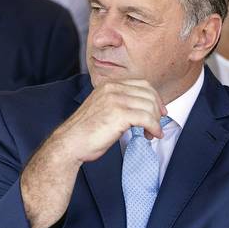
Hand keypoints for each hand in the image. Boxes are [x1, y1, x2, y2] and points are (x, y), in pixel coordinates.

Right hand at [51, 79, 166, 163]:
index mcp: (109, 85)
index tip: (159, 111)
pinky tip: (152, 135)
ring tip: (152, 133)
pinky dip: (154, 128)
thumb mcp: (104, 109)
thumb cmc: (86, 132)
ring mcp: (115, 100)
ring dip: (156, 122)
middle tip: (158, 124)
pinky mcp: (119, 114)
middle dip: (158, 110)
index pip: (142, 84)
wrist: (69, 143)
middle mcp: (112, 89)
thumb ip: (120, 104)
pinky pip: (147, 118)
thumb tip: (143, 109)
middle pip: (148, 94)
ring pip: (149, 106)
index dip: (155, 97)